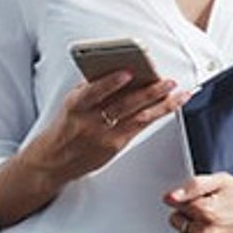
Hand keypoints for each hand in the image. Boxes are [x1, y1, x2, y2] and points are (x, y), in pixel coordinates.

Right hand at [0, 71, 189, 232]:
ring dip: (161, 104)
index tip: (127, 72)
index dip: (110, 83)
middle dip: (149, 92)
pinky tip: (168, 106)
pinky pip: (139, 128)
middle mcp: (91, 123)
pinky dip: (155, 115)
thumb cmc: (65, 127)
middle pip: (124, 105)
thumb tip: (118, 71)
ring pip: (138, 118)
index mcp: (75, 106)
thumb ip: (91, 90)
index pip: (93, 92)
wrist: (53, 161)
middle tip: (168, 81)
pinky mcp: (115, 147)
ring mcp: (104, 137)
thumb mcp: (70, 104)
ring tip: (178, 94)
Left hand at [163, 174, 232, 232]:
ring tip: (212, 226)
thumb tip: (170, 197)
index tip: (202, 201)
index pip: (176, 206)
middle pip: (177, 223)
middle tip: (209, 213)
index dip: (188, 201)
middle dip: (189, 216)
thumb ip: (192, 186)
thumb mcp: (222, 181)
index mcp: (207, 212)